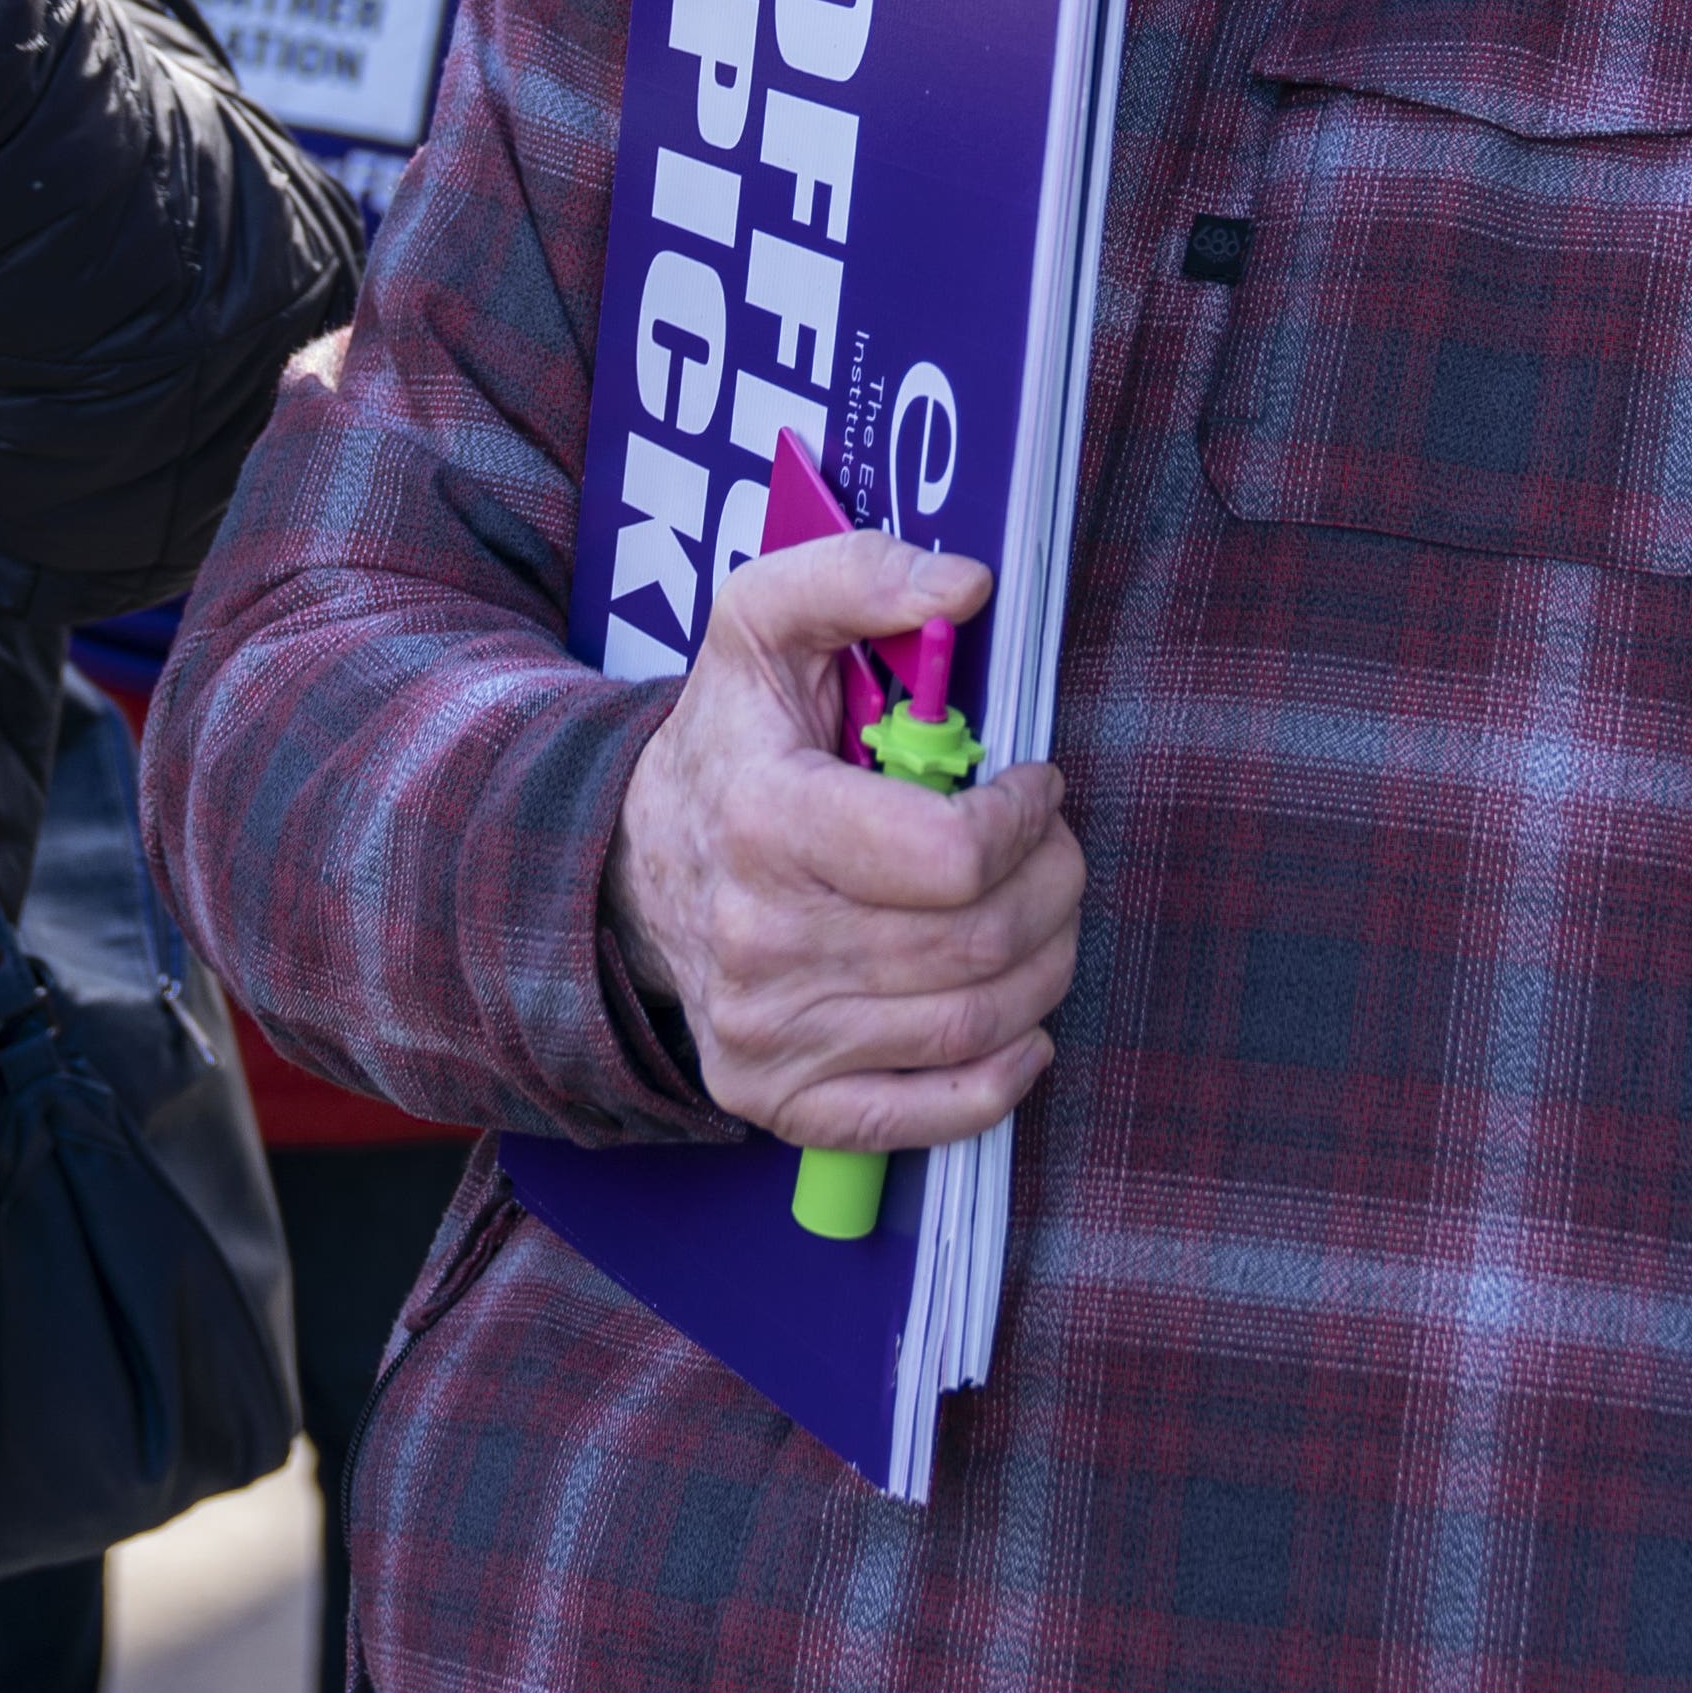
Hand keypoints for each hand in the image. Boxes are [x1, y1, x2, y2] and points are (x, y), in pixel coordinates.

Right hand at [613, 532, 1081, 1157]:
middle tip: (1057, 847)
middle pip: (978, 943)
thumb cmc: (733, 742)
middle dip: (1054, 886)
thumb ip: (859, 576)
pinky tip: (1019, 1023)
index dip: (1027, 820)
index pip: (953, 858)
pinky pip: (926, 1116)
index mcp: (765, 819)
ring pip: (972, 1023)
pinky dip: (1002, 1077)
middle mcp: (758, 940)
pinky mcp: (779, 1098)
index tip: (1036, 785)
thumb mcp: (765, 624)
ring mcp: (767, 1032)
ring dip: (1046, 964)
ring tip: (1041, 911)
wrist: (635, 867)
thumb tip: (963, 586)